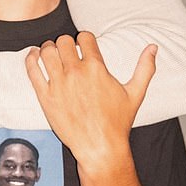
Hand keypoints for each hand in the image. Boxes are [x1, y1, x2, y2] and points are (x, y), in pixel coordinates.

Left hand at [25, 32, 155, 168]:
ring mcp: (59, 84)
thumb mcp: (135, 94)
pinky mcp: (45, 96)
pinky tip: (34, 56)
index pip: (85, 37)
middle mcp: (76, 73)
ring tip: (51, 54)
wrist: (100, 147)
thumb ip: (145, 68)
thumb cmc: (117, 123)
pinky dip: (31, 58)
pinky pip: (33, 69)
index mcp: (97, 68)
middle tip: (67, 51)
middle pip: (64, 41)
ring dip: (48, 48)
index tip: (84, 46)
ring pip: (47, 51)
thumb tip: (153, 48)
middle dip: (66, 43)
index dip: (84, 39)